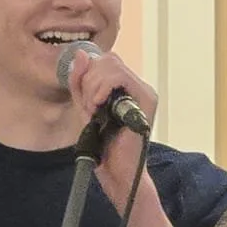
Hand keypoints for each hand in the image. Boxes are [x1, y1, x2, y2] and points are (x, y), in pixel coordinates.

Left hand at [66, 48, 157, 213]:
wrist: (116, 171)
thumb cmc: (103, 146)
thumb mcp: (84, 108)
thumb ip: (80, 82)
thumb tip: (81, 54)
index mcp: (125, 88)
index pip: (104, 61)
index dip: (87, 75)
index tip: (84, 100)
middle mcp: (138, 87)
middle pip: (108, 59)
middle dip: (89, 80)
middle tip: (89, 106)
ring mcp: (144, 92)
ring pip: (112, 65)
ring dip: (93, 87)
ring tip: (94, 109)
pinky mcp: (146, 99)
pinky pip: (119, 77)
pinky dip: (101, 89)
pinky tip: (99, 107)